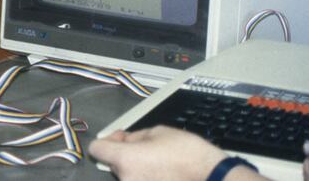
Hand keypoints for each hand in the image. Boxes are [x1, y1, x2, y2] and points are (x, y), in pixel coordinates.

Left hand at [89, 126, 231, 180]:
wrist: (212, 178)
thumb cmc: (187, 153)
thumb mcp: (159, 132)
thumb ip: (134, 136)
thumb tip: (123, 140)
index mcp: (125, 159)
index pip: (96, 150)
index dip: (107, 141)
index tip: (121, 139)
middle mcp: (126, 179)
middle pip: (113, 164)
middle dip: (126, 155)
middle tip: (148, 150)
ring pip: (128, 176)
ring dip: (137, 169)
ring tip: (159, 164)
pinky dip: (147, 178)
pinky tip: (163, 174)